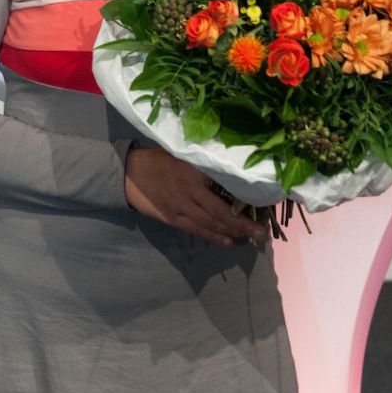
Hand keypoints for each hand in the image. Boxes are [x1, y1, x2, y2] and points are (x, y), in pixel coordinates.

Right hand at [124, 146, 268, 246]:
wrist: (129, 173)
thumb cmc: (158, 159)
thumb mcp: (181, 151)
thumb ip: (202, 158)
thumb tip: (229, 161)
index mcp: (194, 169)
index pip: (224, 185)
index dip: (243, 196)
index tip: (262, 203)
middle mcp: (190, 190)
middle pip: (221, 210)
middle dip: (243, 224)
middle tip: (262, 233)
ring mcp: (181, 206)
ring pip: (211, 223)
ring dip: (232, 232)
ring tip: (250, 238)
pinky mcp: (173, 218)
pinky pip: (197, 230)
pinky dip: (214, 236)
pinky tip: (228, 241)